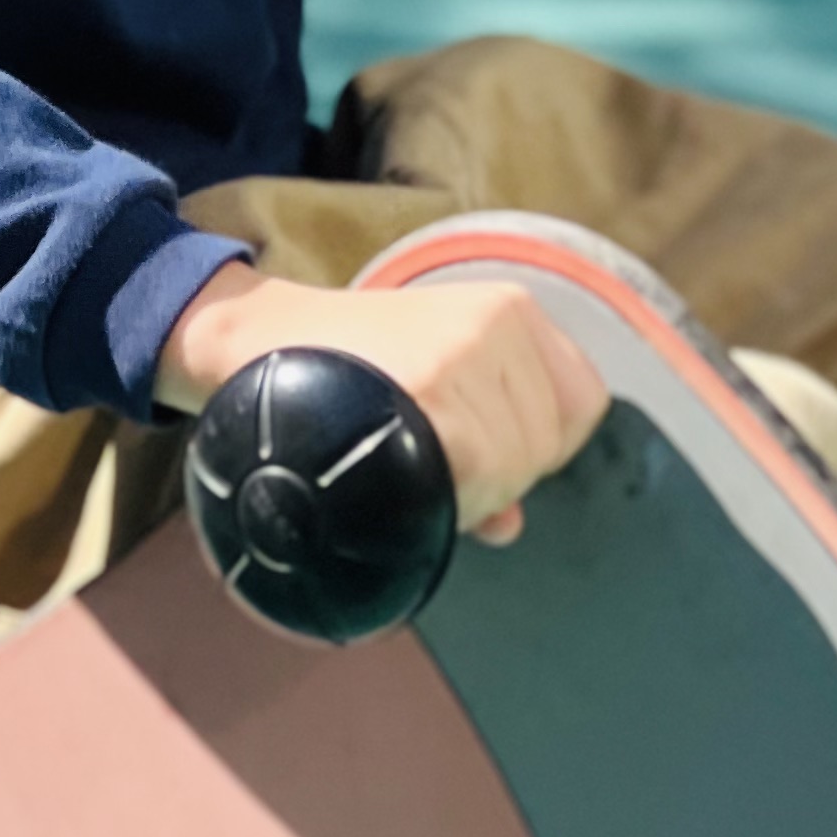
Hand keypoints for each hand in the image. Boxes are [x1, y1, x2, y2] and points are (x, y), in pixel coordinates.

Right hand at [157, 264, 608, 546]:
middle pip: (544, 446)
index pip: (582, 404)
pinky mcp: (430, 391)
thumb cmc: (345, 367)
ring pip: (513, 470)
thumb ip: (490, 438)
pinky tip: (404, 482)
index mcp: (511, 309)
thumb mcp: (434, 374)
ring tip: (406, 469)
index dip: (538, 446)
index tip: (488, 453)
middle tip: (428, 468)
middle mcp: (497, 325)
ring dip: (467, 494)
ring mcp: (463, 356)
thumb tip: (510, 527)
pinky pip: (479, 478)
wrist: (254, 340)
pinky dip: (450, 500)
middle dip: (497, 480)